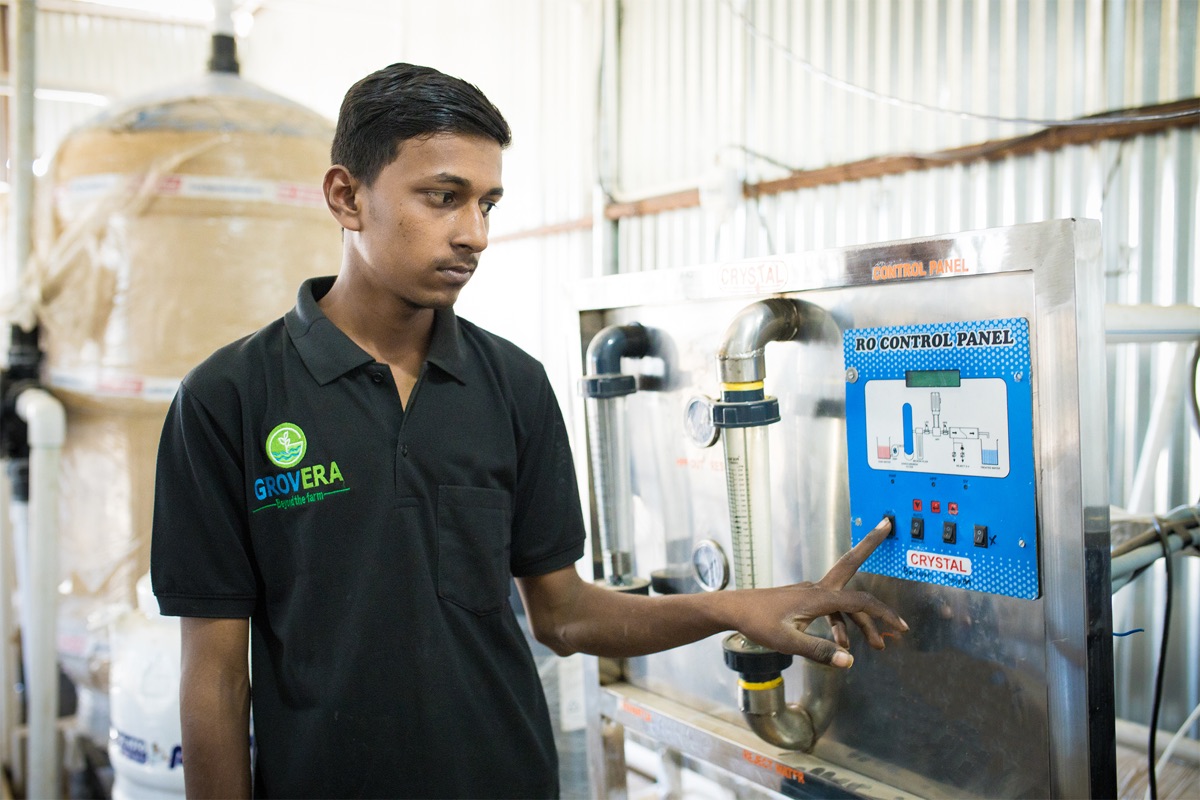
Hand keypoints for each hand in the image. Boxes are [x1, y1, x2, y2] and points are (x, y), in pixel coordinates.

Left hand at [733, 517, 906, 666]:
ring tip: (876, 646)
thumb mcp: (787, 642)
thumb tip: (849, 660)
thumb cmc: (756, 623)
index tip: (902, 626)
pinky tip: (842, 644)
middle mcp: (817, 589)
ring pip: (844, 601)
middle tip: (887, 524)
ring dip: (861, 620)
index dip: (884, 614)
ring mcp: (810, 592)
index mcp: (818, 597)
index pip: (860, 602)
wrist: (733, 610)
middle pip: (850, 563)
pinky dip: (841, 624)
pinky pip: (831, 609)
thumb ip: (819, 651)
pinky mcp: (804, 600)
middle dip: (869, 544)